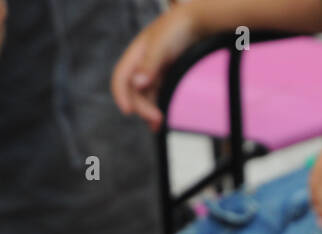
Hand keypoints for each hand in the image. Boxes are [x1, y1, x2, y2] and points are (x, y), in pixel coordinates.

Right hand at [110, 5, 202, 130]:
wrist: (200, 21)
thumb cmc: (178, 28)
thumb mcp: (162, 45)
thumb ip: (149, 64)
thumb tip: (137, 84)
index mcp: (136, 55)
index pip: (121, 78)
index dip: (121, 95)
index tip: (128, 111)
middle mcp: (142, 64)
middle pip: (135, 91)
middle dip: (142, 107)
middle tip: (156, 120)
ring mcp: (155, 70)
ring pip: (146, 95)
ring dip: (149, 111)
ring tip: (158, 125)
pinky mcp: (167, 75)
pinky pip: (159, 94)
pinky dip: (158, 106)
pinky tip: (163, 117)